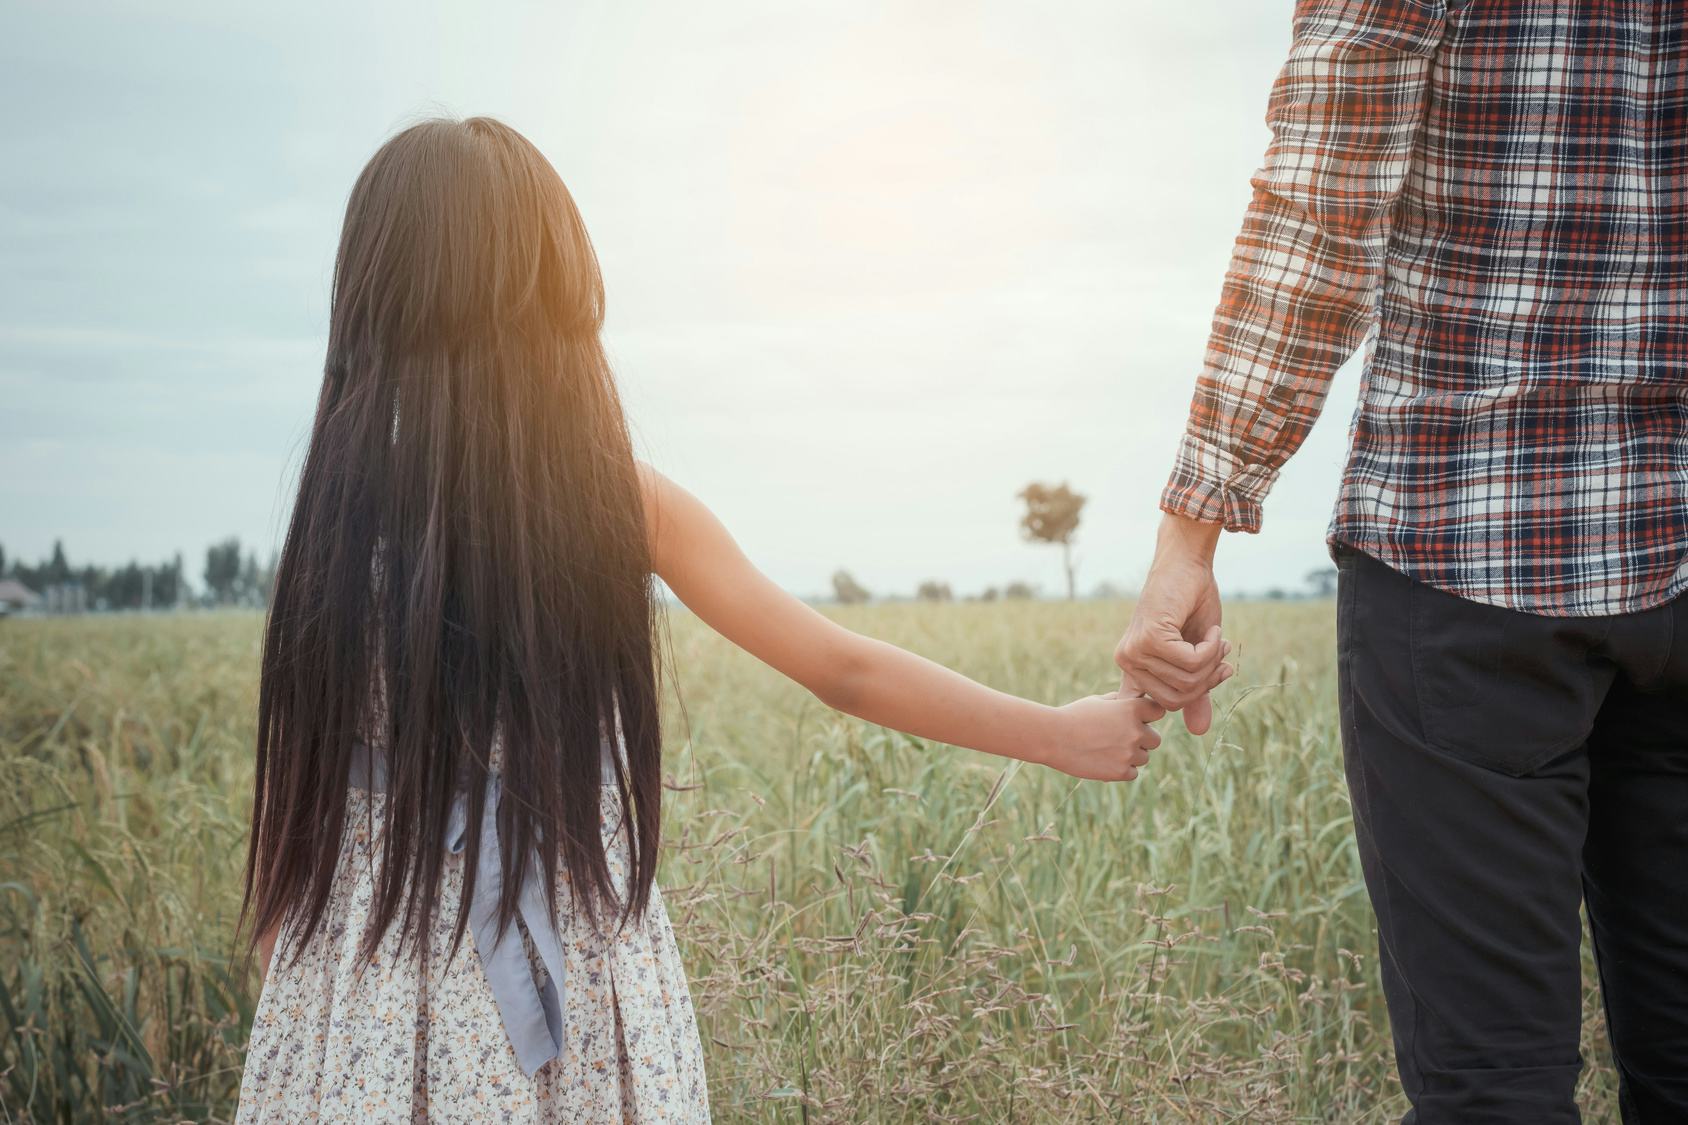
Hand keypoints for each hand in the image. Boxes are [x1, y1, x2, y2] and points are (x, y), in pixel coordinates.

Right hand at [1040, 693, 1166, 780]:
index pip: (1158, 712)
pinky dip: (1122, 769)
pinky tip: (1104, 761)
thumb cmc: (1073, 716)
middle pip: (1155, 739)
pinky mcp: (1121, 772)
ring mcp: (1129, 753)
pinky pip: (1132, 773)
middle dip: (1141, 739)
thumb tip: (1134, 701)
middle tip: (1119, 738)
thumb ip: (1120, 702)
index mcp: (1132, 709)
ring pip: (1143, 757)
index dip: (1148, 715)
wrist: (1053, 737)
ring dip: (1131, 755)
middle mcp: (1136, 731)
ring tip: (1106, 750)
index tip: (1137, 719)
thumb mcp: (1097, 701)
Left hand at [1115, 514, 1233, 734]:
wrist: (1187, 566)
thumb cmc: (1191, 606)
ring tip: (1218, 639)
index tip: (1220, 670)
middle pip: (1178, 698)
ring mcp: (1135, 652)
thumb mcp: (1196, 656)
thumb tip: (1198, 733)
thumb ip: (1194, 691)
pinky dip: (1211, 648)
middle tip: (1223, 653)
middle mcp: (1127, 663)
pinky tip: (1213, 630)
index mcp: (1134, 669)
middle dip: (1209, 678)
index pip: (1168, 705)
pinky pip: (1191, 662)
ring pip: (1187, 681)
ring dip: (1213, 661)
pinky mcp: (1149, 639)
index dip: (1199, 692)